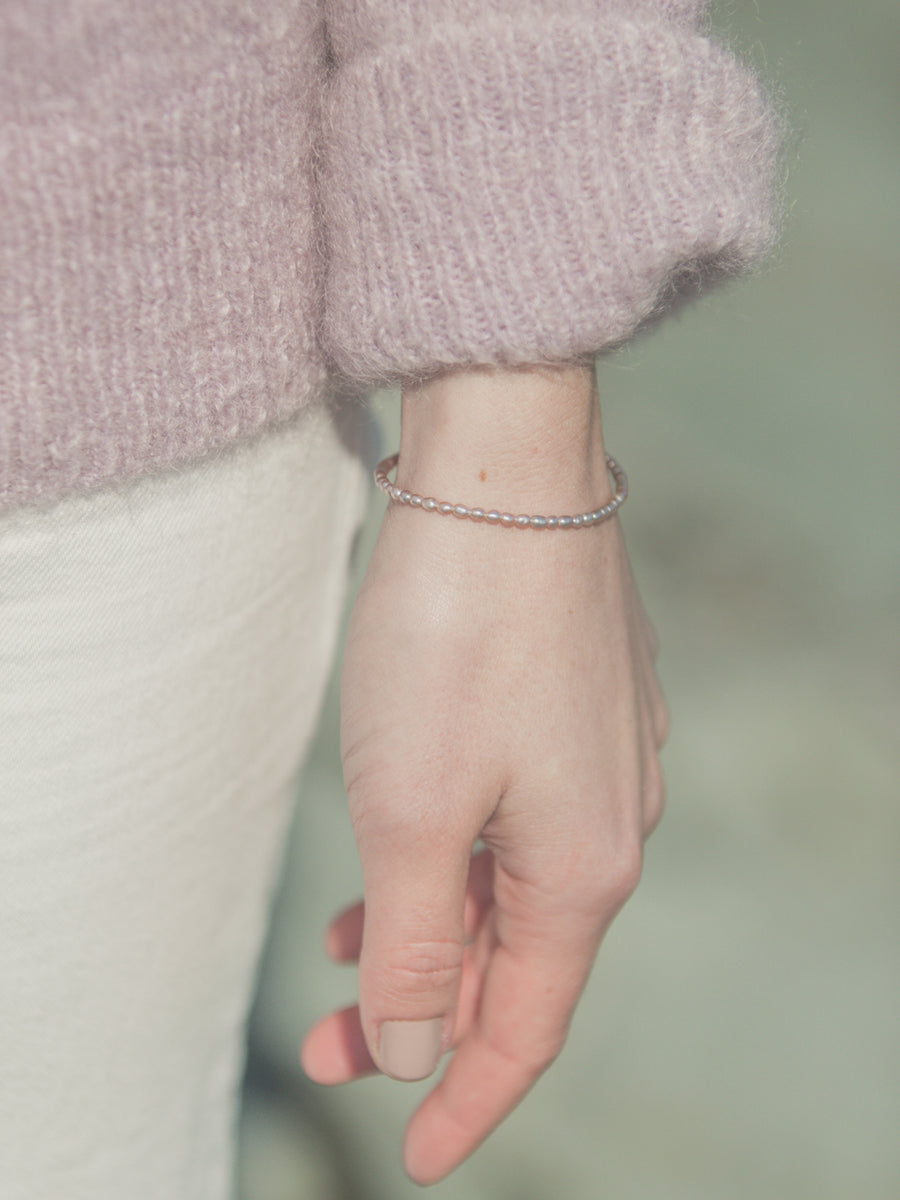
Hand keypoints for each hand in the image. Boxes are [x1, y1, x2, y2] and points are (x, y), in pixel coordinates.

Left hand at [301, 367, 666, 1183]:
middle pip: (518, 955)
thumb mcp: (414, 813)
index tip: (409, 1152)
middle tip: (333, 1042)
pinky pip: (516, 817)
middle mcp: (611, 820)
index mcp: (584, 868)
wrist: (506, 475)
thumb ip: (424, 940)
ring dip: (434, 927)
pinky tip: (412, 845)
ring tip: (349, 948)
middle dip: (426, 1012)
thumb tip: (424, 1041)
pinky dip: (454, 856)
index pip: (526, 1024)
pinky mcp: (576, 704)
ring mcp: (601, 756)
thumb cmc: (456, 640)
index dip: (466, 1100)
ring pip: (512, 884)